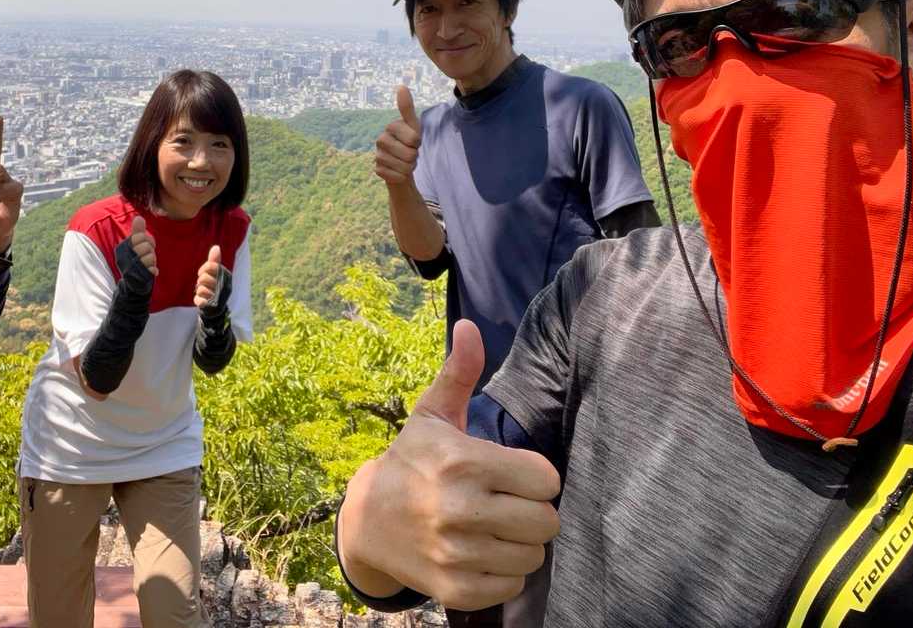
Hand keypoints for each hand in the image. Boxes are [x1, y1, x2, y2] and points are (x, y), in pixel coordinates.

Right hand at [128, 216, 157, 275]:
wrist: (134, 283)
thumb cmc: (136, 260)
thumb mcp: (136, 245)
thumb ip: (137, 231)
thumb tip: (139, 217)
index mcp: (122, 248)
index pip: (139, 236)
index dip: (147, 240)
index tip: (147, 245)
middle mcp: (124, 258)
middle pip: (146, 246)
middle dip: (150, 250)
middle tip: (146, 255)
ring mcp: (131, 269)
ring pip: (151, 257)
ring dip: (152, 260)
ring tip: (147, 264)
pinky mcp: (139, 278)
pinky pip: (152, 269)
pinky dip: (153, 270)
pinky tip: (150, 271)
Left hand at [194, 245, 223, 309]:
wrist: (215, 307)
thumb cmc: (214, 286)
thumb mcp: (215, 273)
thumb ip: (214, 261)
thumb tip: (216, 247)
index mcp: (227, 277)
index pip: (212, 266)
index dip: (204, 268)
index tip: (201, 272)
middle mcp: (225, 287)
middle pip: (204, 277)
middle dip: (200, 280)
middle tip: (203, 284)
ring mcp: (219, 298)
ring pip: (201, 289)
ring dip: (199, 290)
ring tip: (203, 292)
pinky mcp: (212, 307)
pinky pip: (199, 300)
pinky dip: (198, 300)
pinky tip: (201, 300)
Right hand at [338, 320, 560, 610]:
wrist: (366, 521)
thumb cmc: (411, 461)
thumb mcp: (432, 415)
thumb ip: (460, 372)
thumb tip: (469, 325)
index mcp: (464, 462)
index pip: (545, 479)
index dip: (535, 475)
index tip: (514, 473)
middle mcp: (461, 509)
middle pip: (546, 521)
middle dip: (532, 510)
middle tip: (509, 502)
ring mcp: (458, 553)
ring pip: (533, 555)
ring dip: (520, 542)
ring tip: (496, 527)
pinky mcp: (455, 588)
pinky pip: (512, 585)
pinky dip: (503, 571)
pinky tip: (482, 552)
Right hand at [374, 86, 421, 185]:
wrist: (400, 164)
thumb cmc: (409, 143)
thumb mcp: (413, 125)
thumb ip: (407, 107)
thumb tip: (401, 86)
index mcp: (390, 127)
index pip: (414, 138)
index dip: (418, 142)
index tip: (414, 141)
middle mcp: (380, 140)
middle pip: (410, 154)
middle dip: (414, 157)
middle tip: (409, 153)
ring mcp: (377, 156)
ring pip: (404, 167)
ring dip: (409, 167)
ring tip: (404, 162)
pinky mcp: (377, 170)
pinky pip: (397, 176)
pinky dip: (402, 176)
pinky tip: (397, 171)